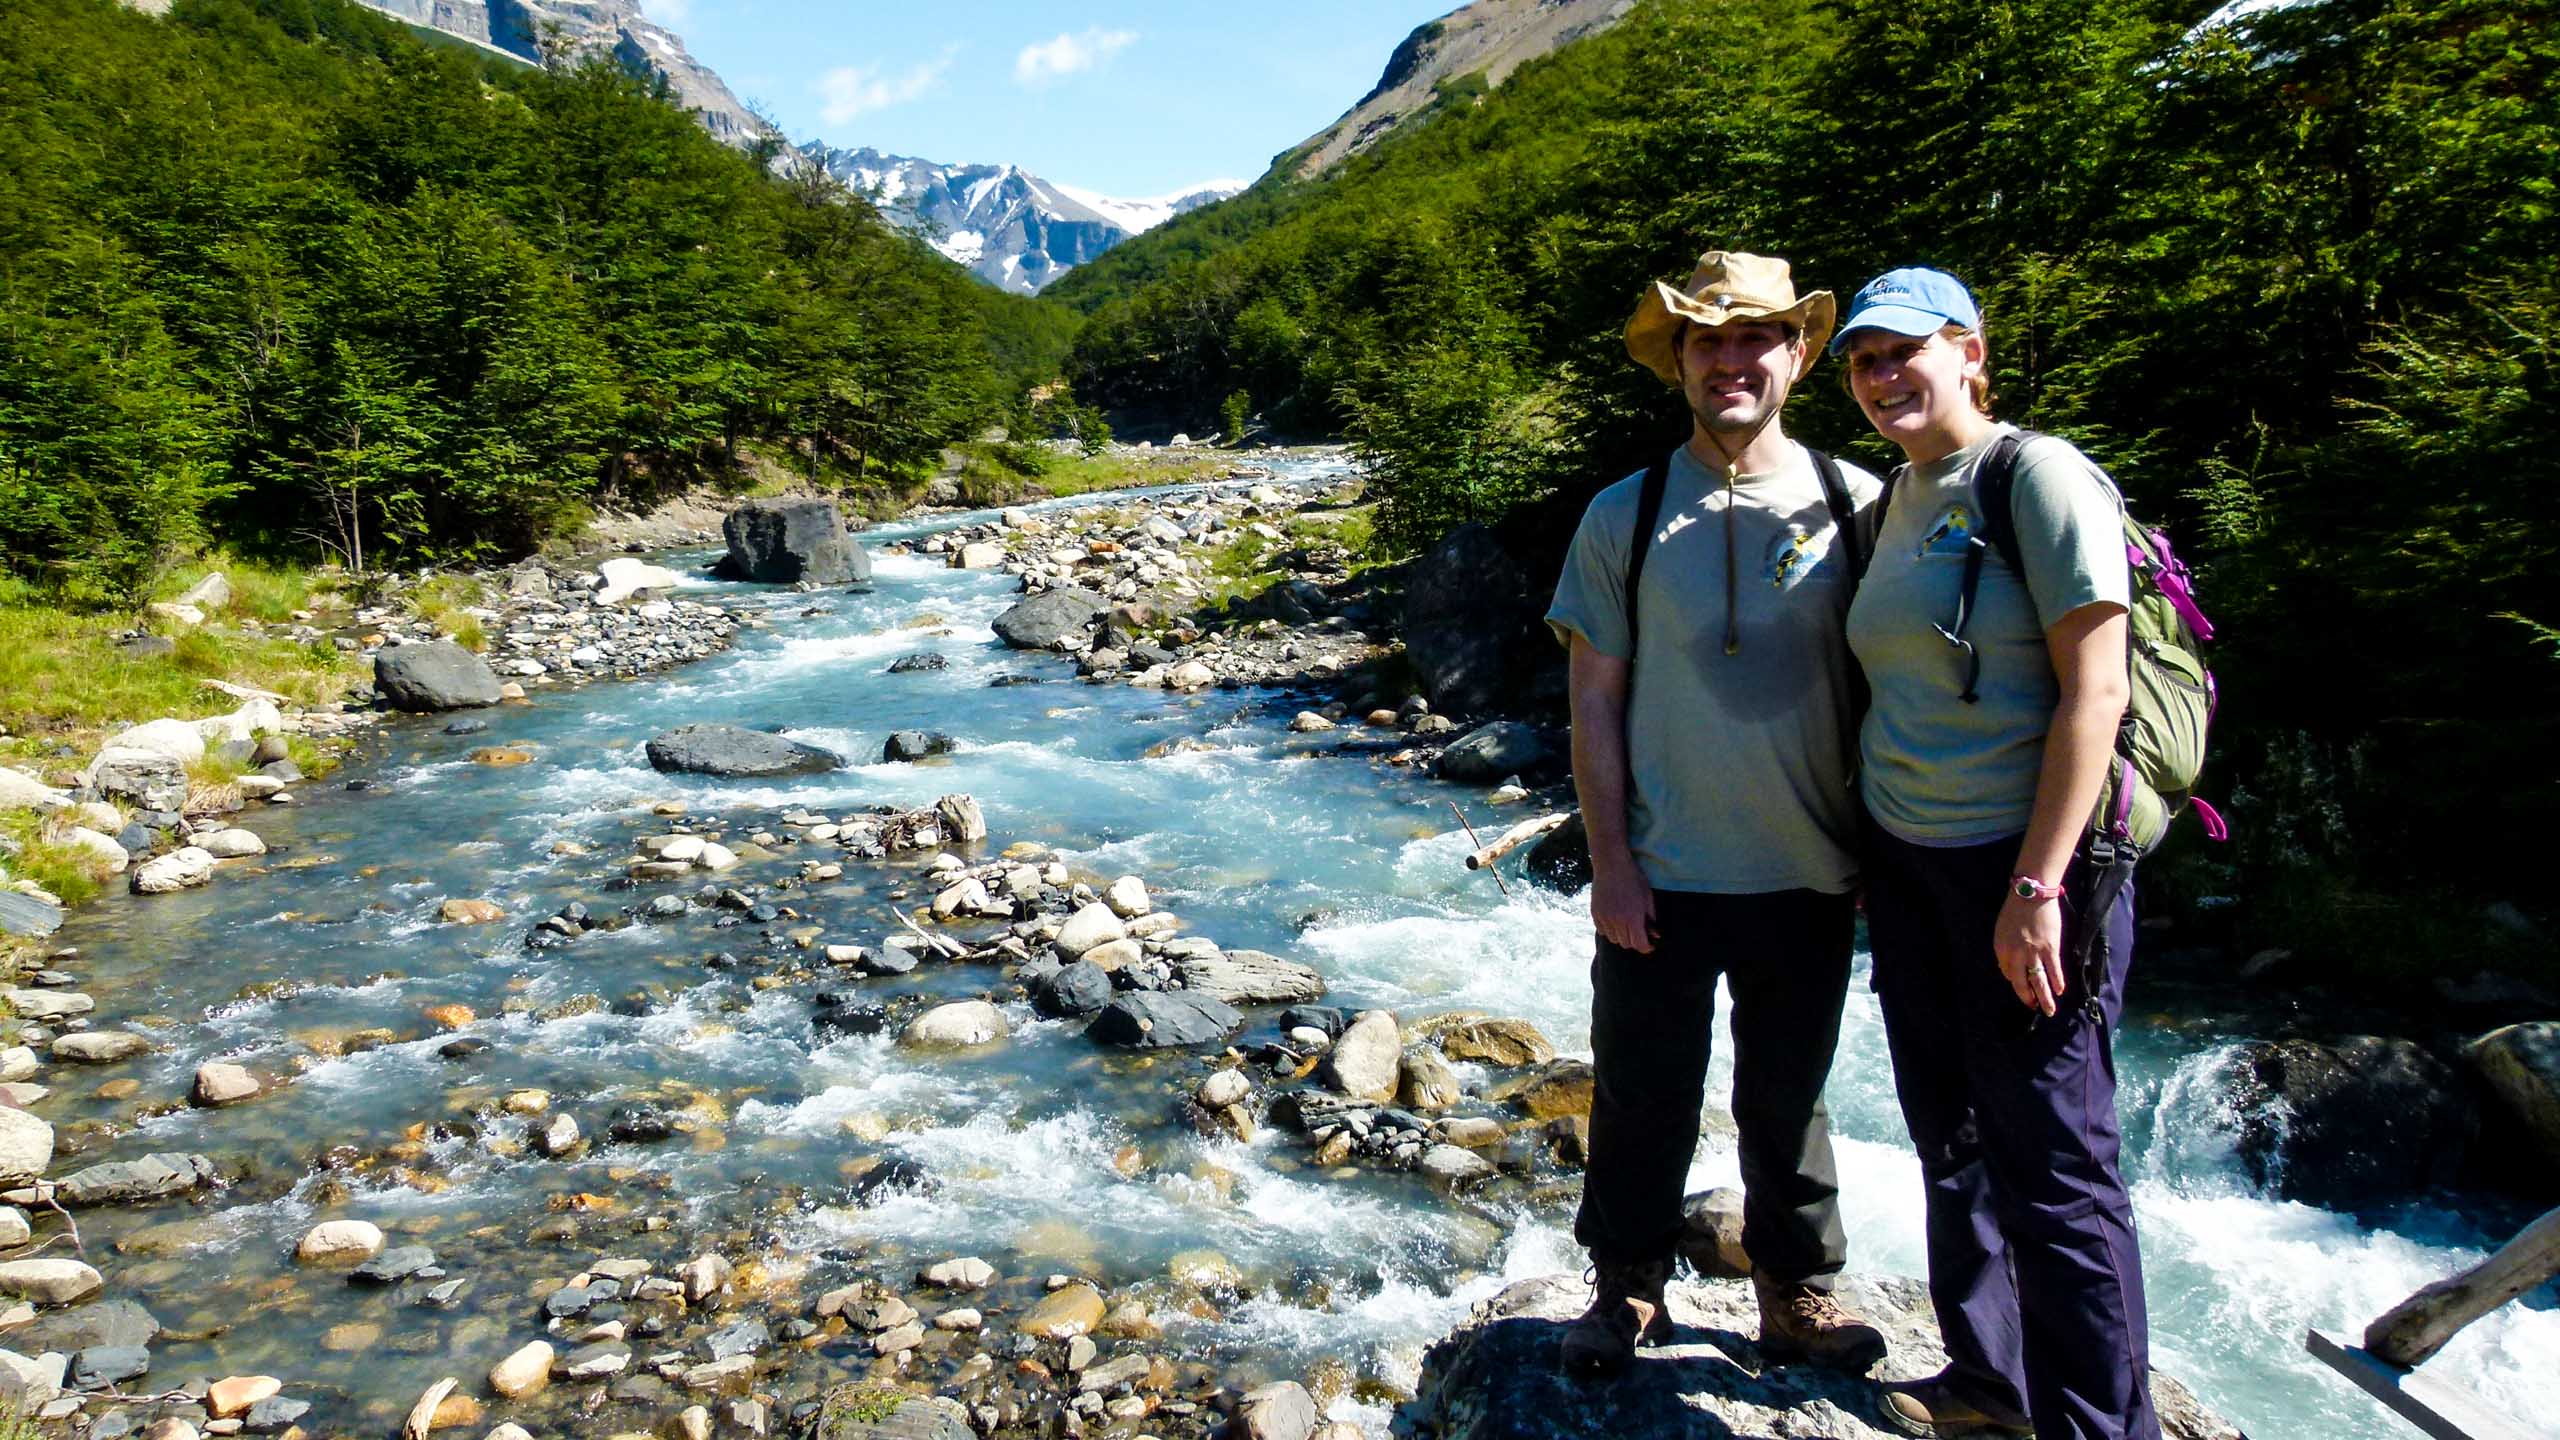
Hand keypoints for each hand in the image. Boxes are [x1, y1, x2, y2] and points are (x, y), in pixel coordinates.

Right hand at [1591, 859, 1656, 954]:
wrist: (1611, 864)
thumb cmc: (1633, 878)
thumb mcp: (1648, 897)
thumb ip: (1650, 918)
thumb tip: (1654, 934)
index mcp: (1633, 918)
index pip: (1639, 945)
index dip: (1646, 947)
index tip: (1650, 944)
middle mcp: (1617, 921)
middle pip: (1626, 944)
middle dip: (1634, 941)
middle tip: (1639, 932)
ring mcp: (1604, 918)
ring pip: (1613, 939)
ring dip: (1621, 936)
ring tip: (1625, 925)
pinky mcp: (1595, 913)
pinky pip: (1602, 931)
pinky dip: (1609, 930)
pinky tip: (1614, 920)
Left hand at [1992, 890, 2065, 1015]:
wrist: (2031, 894)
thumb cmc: (2015, 910)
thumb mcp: (2001, 930)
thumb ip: (2004, 951)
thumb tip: (2008, 970)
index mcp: (2001, 949)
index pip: (2006, 973)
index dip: (2015, 982)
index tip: (2023, 989)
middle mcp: (2015, 954)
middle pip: (2021, 982)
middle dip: (2027, 998)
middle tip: (2033, 1007)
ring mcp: (2033, 952)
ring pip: (2039, 981)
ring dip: (2045, 998)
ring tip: (2049, 1010)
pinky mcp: (2050, 948)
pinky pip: (2054, 970)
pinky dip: (2057, 982)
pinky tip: (2060, 991)